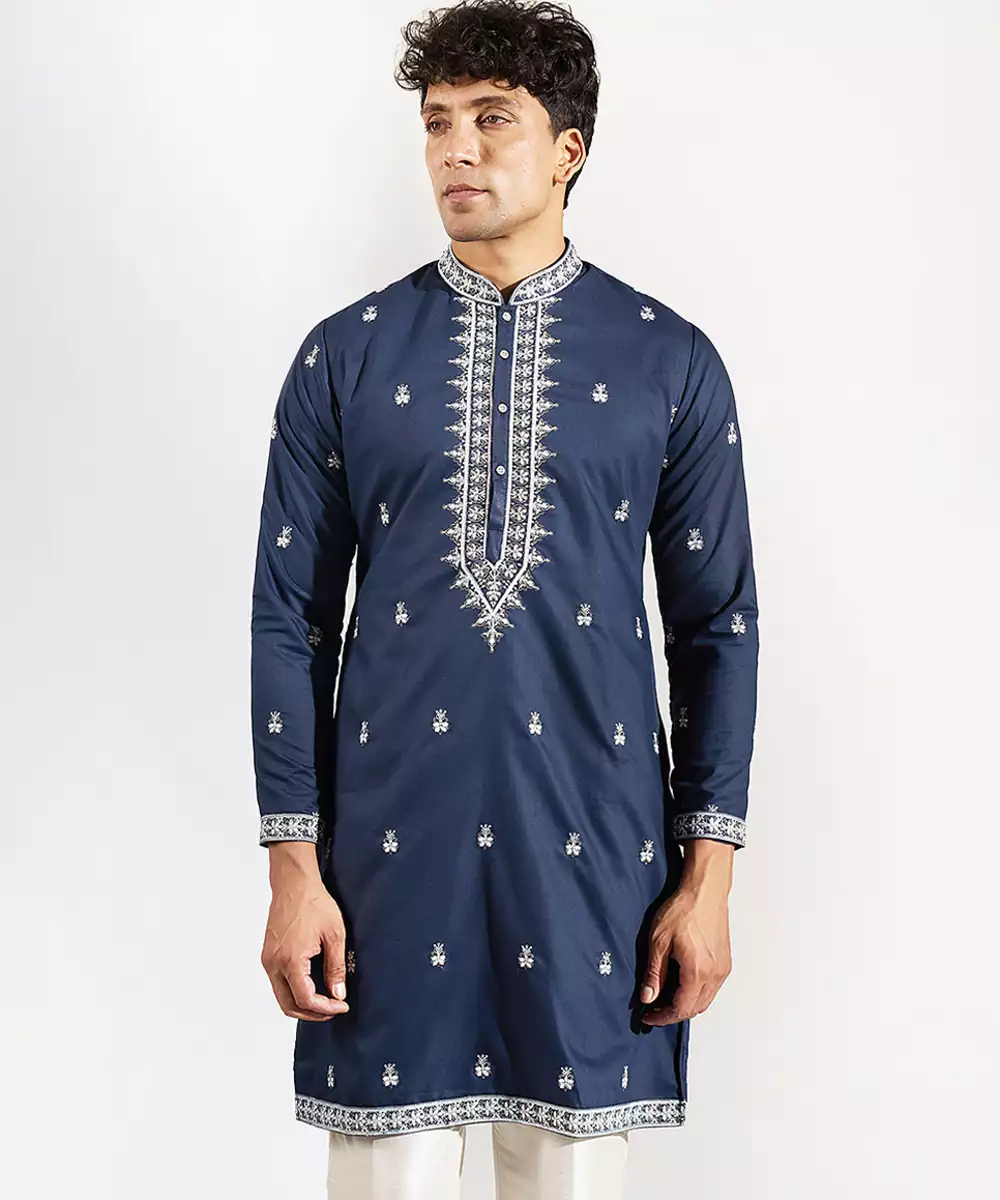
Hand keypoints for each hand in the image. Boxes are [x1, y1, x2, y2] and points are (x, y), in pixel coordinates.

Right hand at [261, 842, 350, 1020]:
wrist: (294, 884)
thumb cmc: (314, 903)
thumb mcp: (334, 935)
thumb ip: (336, 968)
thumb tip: (338, 994)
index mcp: (290, 960)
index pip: (305, 999)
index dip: (325, 1009)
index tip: (342, 1006)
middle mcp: (274, 963)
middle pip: (288, 1006)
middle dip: (312, 1013)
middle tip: (333, 1009)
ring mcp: (268, 960)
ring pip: (281, 997)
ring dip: (302, 1004)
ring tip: (325, 1000)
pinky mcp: (268, 955)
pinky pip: (278, 983)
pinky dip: (294, 991)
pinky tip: (312, 985)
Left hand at [639, 839, 733, 1024]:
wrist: (705, 890)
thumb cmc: (684, 909)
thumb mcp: (658, 941)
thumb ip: (654, 973)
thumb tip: (648, 997)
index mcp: (697, 972)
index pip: (680, 1009)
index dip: (662, 1017)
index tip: (648, 1016)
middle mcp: (714, 975)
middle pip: (694, 1009)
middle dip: (673, 1013)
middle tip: (653, 1009)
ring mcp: (723, 969)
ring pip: (705, 1000)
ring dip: (685, 1004)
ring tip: (665, 997)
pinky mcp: (725, 961)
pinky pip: (711, 988)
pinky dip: (696, 993)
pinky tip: (681, 984)